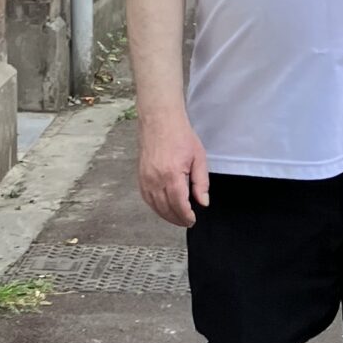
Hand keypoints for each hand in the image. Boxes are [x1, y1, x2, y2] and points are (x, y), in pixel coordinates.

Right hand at [137, 106, 210, 226]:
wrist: (160, 121)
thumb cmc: (180, 136)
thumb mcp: (198, 158)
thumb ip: (201, 183)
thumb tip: (202, 202)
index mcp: (172, 175)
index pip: (179, 205)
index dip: (186, 216)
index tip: (192, 220)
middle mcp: (155, 179)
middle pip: (166, 209)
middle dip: (177, 219)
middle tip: (186, 221)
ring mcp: (145, 178)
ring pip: (155, 206)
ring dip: (166, 215)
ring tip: (177, 218)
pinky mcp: (140, 176)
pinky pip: (146, 198)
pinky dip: (155, 206)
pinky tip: (163, 208)